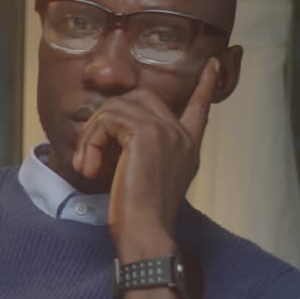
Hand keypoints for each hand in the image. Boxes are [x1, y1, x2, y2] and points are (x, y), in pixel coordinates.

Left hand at [71, 57, 221, 260]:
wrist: (146, 234)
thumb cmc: (141, 219)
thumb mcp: (147, 179)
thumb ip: (144, 153)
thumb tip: (114, 132)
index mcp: (188, 147)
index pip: (199, 109)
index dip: (204, 86)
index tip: (212, 64)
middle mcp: (181, 135)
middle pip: (140, 98)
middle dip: (108, 118)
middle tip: (91, 152)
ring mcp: (166, 131)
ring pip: (116, 108)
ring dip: (92, 135)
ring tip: (87, 165)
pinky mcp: (146, 133)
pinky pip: (106, 120)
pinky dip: (90, 141)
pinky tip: (90, 167)